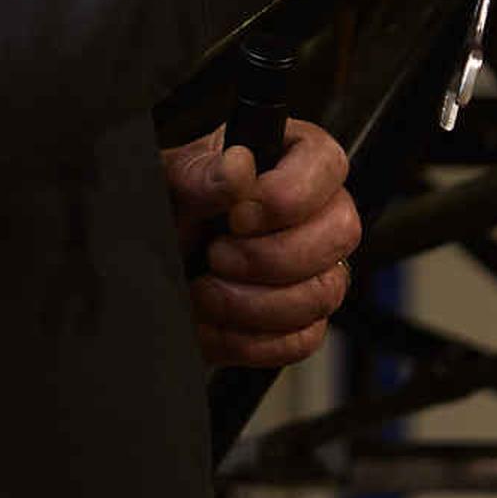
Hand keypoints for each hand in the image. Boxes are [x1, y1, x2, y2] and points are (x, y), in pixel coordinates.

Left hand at [163, 113, 358, 370]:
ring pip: (325, 292)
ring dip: (254, 303)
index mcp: (290, 158)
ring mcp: (318, 268)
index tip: (238, 216)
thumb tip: (238, 166)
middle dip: (270, 256)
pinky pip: (303, 339)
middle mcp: (316, 212)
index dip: (289, 195)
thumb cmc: (172, 208)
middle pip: (341, 233)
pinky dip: (251, 339)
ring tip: (206, 290)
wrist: (156, 261)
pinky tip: (214, 321)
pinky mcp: (306, 318)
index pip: (328, 164)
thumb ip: (203, 175)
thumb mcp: (173, 183)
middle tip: (217, 254)